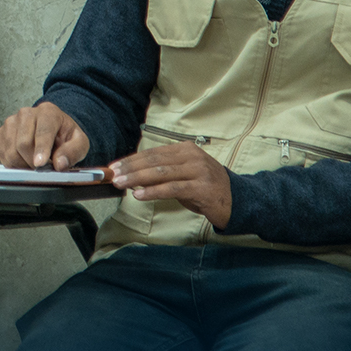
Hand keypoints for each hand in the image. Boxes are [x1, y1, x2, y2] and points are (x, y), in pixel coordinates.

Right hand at [0, 102, 89, 170]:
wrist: (53, 129)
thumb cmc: (64, 135)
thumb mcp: (79, 143)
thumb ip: (73, 152)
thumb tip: (60, 163)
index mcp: (48, 112)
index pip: (43, 131)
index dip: (41, 149)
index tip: (40, 163)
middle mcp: (27, 113)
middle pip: (23, 143)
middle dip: (33, 162)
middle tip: (43, 168)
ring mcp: (11, 122)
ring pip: (11, 151)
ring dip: (23, 164)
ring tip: (34, 163)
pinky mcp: (2, 132)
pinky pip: (3, 155)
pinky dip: (14, 164)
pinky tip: (24, 161)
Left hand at [109, 142, 232, 228]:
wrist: (237, 201)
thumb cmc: (206, 188)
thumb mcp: (184, 176)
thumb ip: (162, 174)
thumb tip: (133, 178)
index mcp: (185, 149)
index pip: (153, 153)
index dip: (132, 160)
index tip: (114, 167)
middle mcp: (192, 156)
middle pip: (154, 160)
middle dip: (130, 168)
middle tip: (112, 175)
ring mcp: (198, 171)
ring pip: (161, 173)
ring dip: (137, 178)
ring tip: (121, 183)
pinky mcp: (201, 188)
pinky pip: (172, 188)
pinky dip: (153, 191)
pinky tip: (139, 195)